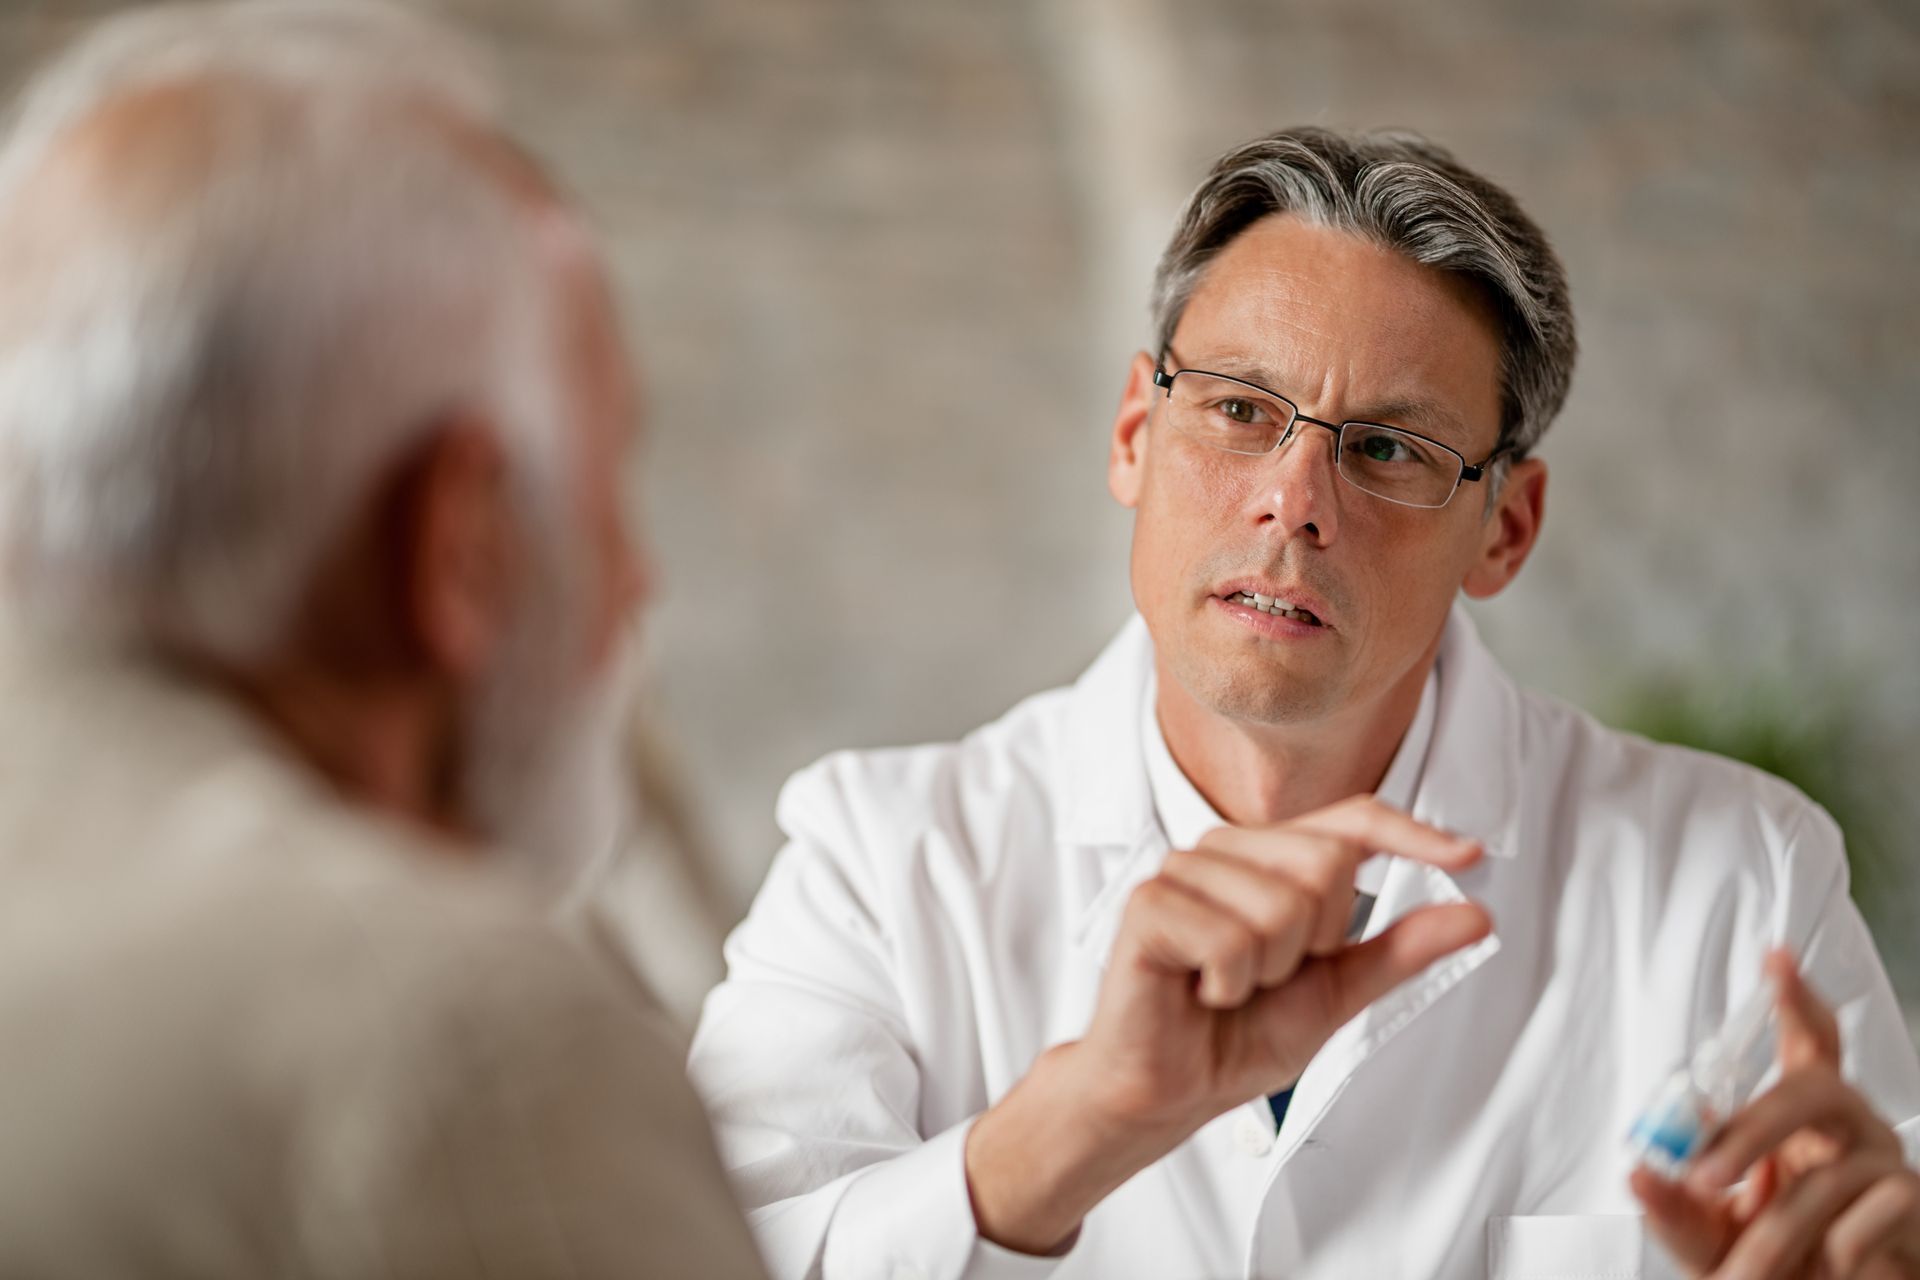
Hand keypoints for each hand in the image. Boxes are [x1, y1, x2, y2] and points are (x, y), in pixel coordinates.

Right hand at [965, 795, 1491, 1253]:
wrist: (1167, 1091)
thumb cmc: (1235, 1037)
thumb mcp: (1336, 993)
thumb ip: (1398, 949)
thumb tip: (1474, 914)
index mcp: (1269, 859)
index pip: (1350, 821)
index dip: (1411, 833)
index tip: (1472, 855)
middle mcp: (1224, 850)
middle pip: (1324, 864)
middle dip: (1315, 943)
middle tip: (1268, 977)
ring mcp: (1182, 872)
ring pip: (1280, 906)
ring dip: (1266, 972)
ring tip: (1229, 987)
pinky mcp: (1149, 906)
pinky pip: (1231, 938)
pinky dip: (1227, 984)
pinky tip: (1201, 991)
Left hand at [1632, 950, 1919, 1277]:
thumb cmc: (1769, 1259)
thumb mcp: (1707, 1231)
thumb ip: (1673, 1204)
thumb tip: (1637, 1173)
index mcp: (1797, 1113)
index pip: (1805, 1040)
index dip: (1795, 999)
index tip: (1777, 956)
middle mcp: (1845, 1122)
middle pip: (1812, 1089)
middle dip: (1753, 1131)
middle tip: (1703, 1177)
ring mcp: (1884, 1160)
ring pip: (1825, 1178)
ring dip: (1774, 1235)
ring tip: (1743, 1276)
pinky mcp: (1912, 1205)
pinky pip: (1862, 1226)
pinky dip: (1829, 1261)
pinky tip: (1825, 1274)